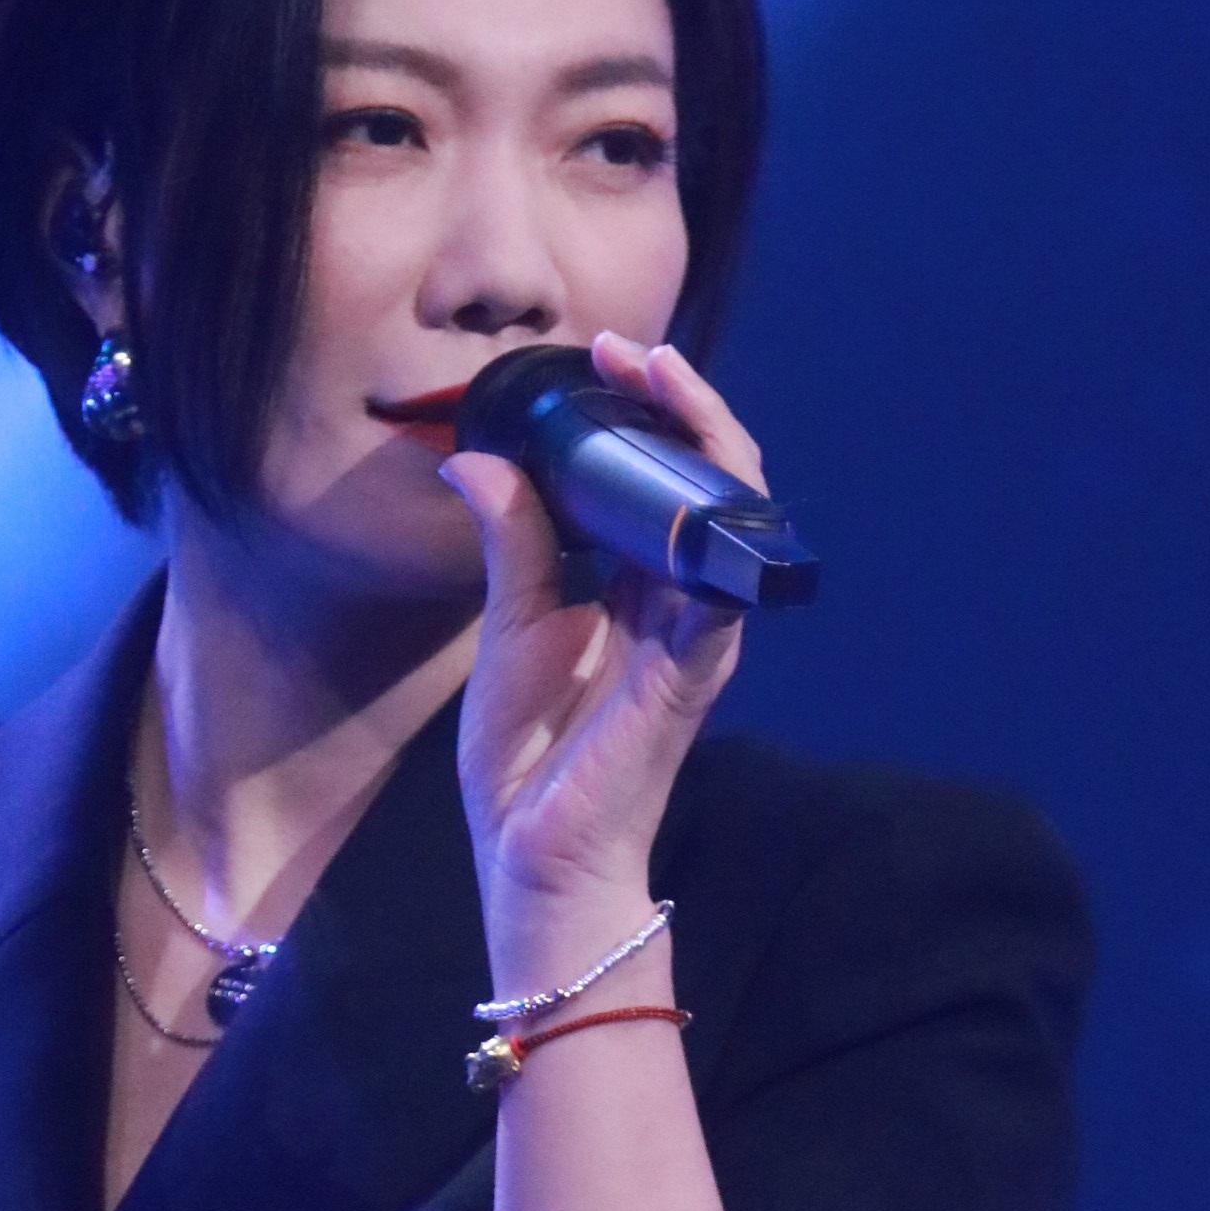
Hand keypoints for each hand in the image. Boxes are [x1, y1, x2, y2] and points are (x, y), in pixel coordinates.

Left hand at [441, 330, 762, 979]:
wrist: (535, 861)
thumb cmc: (527, 764)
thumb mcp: (508, 629)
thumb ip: (511, 544)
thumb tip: (475, 461)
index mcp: (641, 589)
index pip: (669, 479)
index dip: (651, 411)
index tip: (606, 354)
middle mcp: (682, 603)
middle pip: (715, 480)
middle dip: (686, 403)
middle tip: (634, 349)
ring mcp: (697, 636)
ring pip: (734, 514)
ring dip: (706, 438)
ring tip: (661, 378)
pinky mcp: (693, 671)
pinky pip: (720, 583)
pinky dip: (707, 520)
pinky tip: (676, 468)